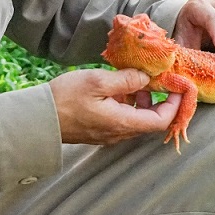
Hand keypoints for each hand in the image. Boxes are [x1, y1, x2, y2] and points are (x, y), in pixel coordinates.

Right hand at [49, 68, 180, 144]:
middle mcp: (119, 134)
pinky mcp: (98, 131)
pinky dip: (128, 105)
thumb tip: (146, 79)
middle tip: (159, 80)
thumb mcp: (98, 81)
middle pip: (151, 121)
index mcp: (124, 123)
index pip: (162, 120)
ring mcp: (108, 135)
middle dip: (159, 101)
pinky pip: (122, 120)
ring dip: (142, 102)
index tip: (177, 87)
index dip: (174, 104)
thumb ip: (126, 80)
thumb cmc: (65, 98)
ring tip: (135, 81)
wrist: (37, 119)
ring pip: (136, 120)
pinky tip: (117, 89)